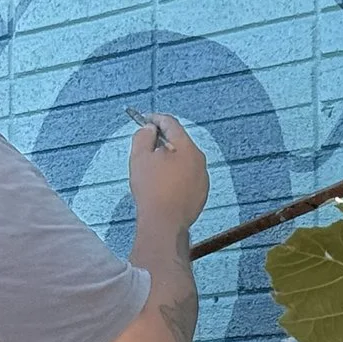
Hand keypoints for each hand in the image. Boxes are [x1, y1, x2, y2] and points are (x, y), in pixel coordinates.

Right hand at [127, 115, 207, 229]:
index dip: (155, 119)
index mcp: (186, 147)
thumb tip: (150, 129)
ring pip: (185, 159)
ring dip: (170, 158)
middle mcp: (199, 159)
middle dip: (162, 140)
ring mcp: (202, 177)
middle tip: (146, 144)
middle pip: (180, 141)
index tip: (145, 120)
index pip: (171, 123)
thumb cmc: (151, 190)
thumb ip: (143, 136)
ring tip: (153, 168)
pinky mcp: (201, 193)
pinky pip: (188, 176)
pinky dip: (176, 174)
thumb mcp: (139, 157)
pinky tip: (163, 184)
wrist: (164, 223)